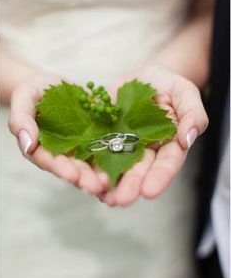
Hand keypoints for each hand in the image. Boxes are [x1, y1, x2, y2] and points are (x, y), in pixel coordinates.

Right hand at [8, 74, 108, 194]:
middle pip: (73, 169)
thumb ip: (21, 119)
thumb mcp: (24, 98)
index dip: (60, 169)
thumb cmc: (35, 91)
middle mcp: (63, 154)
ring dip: (101, 176)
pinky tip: (125, 168)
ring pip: (91, 165)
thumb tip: (27, 143)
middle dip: (85, 179)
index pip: (49, 162)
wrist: (55, 85)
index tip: (72, 175)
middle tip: (97, 186)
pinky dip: (115, 160)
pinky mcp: (97, 140)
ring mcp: (82, 149)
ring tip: (111, 183)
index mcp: (41, 149)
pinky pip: (107, 150)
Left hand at [98, 65, 208, 205]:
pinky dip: (92, 163)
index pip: (166, 163)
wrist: (145, 77)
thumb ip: (192, 114)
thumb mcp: (186, 94)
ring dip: (109, 181)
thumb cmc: (170, 86)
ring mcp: (123, 143)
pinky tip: (86, 177)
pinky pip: (97, 149)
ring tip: (101, 195)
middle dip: (130, 185)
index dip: (159, 177)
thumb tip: (188, 138)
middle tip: (121, 200)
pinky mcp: (105, 135)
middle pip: (139, 169)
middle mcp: (145, 149)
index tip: (150, 191)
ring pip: (117, 165)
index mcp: (168, 144)